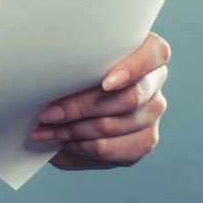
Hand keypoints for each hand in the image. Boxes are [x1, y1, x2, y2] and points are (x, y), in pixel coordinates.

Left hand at [31, 32, 170, 169]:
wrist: (76, 98)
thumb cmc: (77, 70)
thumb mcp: (78, 59)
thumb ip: (76, 63)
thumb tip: (54, 85)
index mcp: (149, 51)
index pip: (156, 54)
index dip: (133, 69)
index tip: (106, 83)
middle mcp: (155, 82)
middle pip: (128, 98)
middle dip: (82, 108)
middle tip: (49, 114)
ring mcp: (153, 113)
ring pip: (115, 126)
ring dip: (75, 131)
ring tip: (47, 131)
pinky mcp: (144, 141)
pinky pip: (114, 151)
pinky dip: (83, 148)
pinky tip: (64, 143)